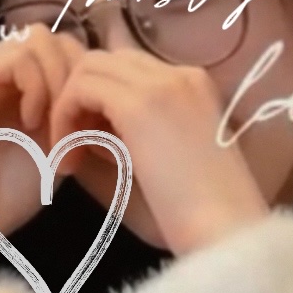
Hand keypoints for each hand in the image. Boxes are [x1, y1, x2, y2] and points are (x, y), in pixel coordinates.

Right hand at [0, 24, 86, 286]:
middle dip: (75, 76)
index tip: (92, 125)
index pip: (69, 47)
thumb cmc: (11, 192)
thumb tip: (108, 87)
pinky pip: (14, 59)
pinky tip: (33, 122)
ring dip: (57, 80)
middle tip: (74, 123)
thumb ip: (78, 111)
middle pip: (56, 38)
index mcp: (27, 83)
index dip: (87, 79)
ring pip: (37, 39)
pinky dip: (34, 86)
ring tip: (52, 124)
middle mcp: (4, 70)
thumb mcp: (60, 146)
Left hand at [48, 49, 270, 255]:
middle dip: (79, 98)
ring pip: (90, 68)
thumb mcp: (160, 162)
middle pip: (106, 60)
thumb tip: (83, 125)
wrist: (226, 231)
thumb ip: (127, 136)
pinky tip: (71, 160)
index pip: (129, 68)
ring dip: (69, 107)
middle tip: (74, 150)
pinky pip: (82, 88)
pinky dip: (65, 118)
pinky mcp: (139, 105)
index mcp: (194, 85)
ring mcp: (161, 84)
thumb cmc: (198, 216)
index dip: (100, 102)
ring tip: (72, 156)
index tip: (90, 147)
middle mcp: (180, 74)